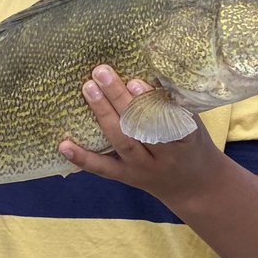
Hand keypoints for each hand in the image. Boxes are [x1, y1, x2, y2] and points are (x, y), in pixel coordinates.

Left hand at [58, 66, 218, 200]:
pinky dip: (82, 158)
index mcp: (185, 140)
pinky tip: (64, 145)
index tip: (134, 81)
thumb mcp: (192, 123)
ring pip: (121, 142)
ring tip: (89, 88)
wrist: (193, 185)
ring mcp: (142, 169)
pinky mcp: (126, 177)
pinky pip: (103, 168)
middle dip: (119, 98)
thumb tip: (140, 73)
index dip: (150, 101)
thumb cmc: (191, 144)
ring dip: (103, 114)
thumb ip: (171, 104)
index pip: (166, 119)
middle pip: (140, 127)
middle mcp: (164, 157)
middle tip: (102, 72)